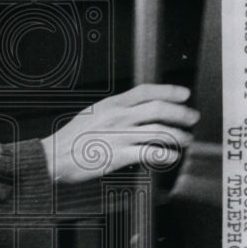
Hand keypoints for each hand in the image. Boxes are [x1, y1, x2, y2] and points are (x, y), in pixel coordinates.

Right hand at [40, 84, 199, 183]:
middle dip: (181, 112)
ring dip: (178, 135)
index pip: (145, 91)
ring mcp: (119, 136)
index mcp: (111, 104)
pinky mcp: (118, 156)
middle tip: (192, 118)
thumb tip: (136, 110)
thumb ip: (114, 111)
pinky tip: (171, 156)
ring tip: (185, 139)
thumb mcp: (92, 115)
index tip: (184, 94)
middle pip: (157, 108)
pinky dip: (165, 155)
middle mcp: (117, 117)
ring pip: (159, 131)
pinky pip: (150, 153)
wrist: (53, 157)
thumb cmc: (71, 139)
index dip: (168, 90)